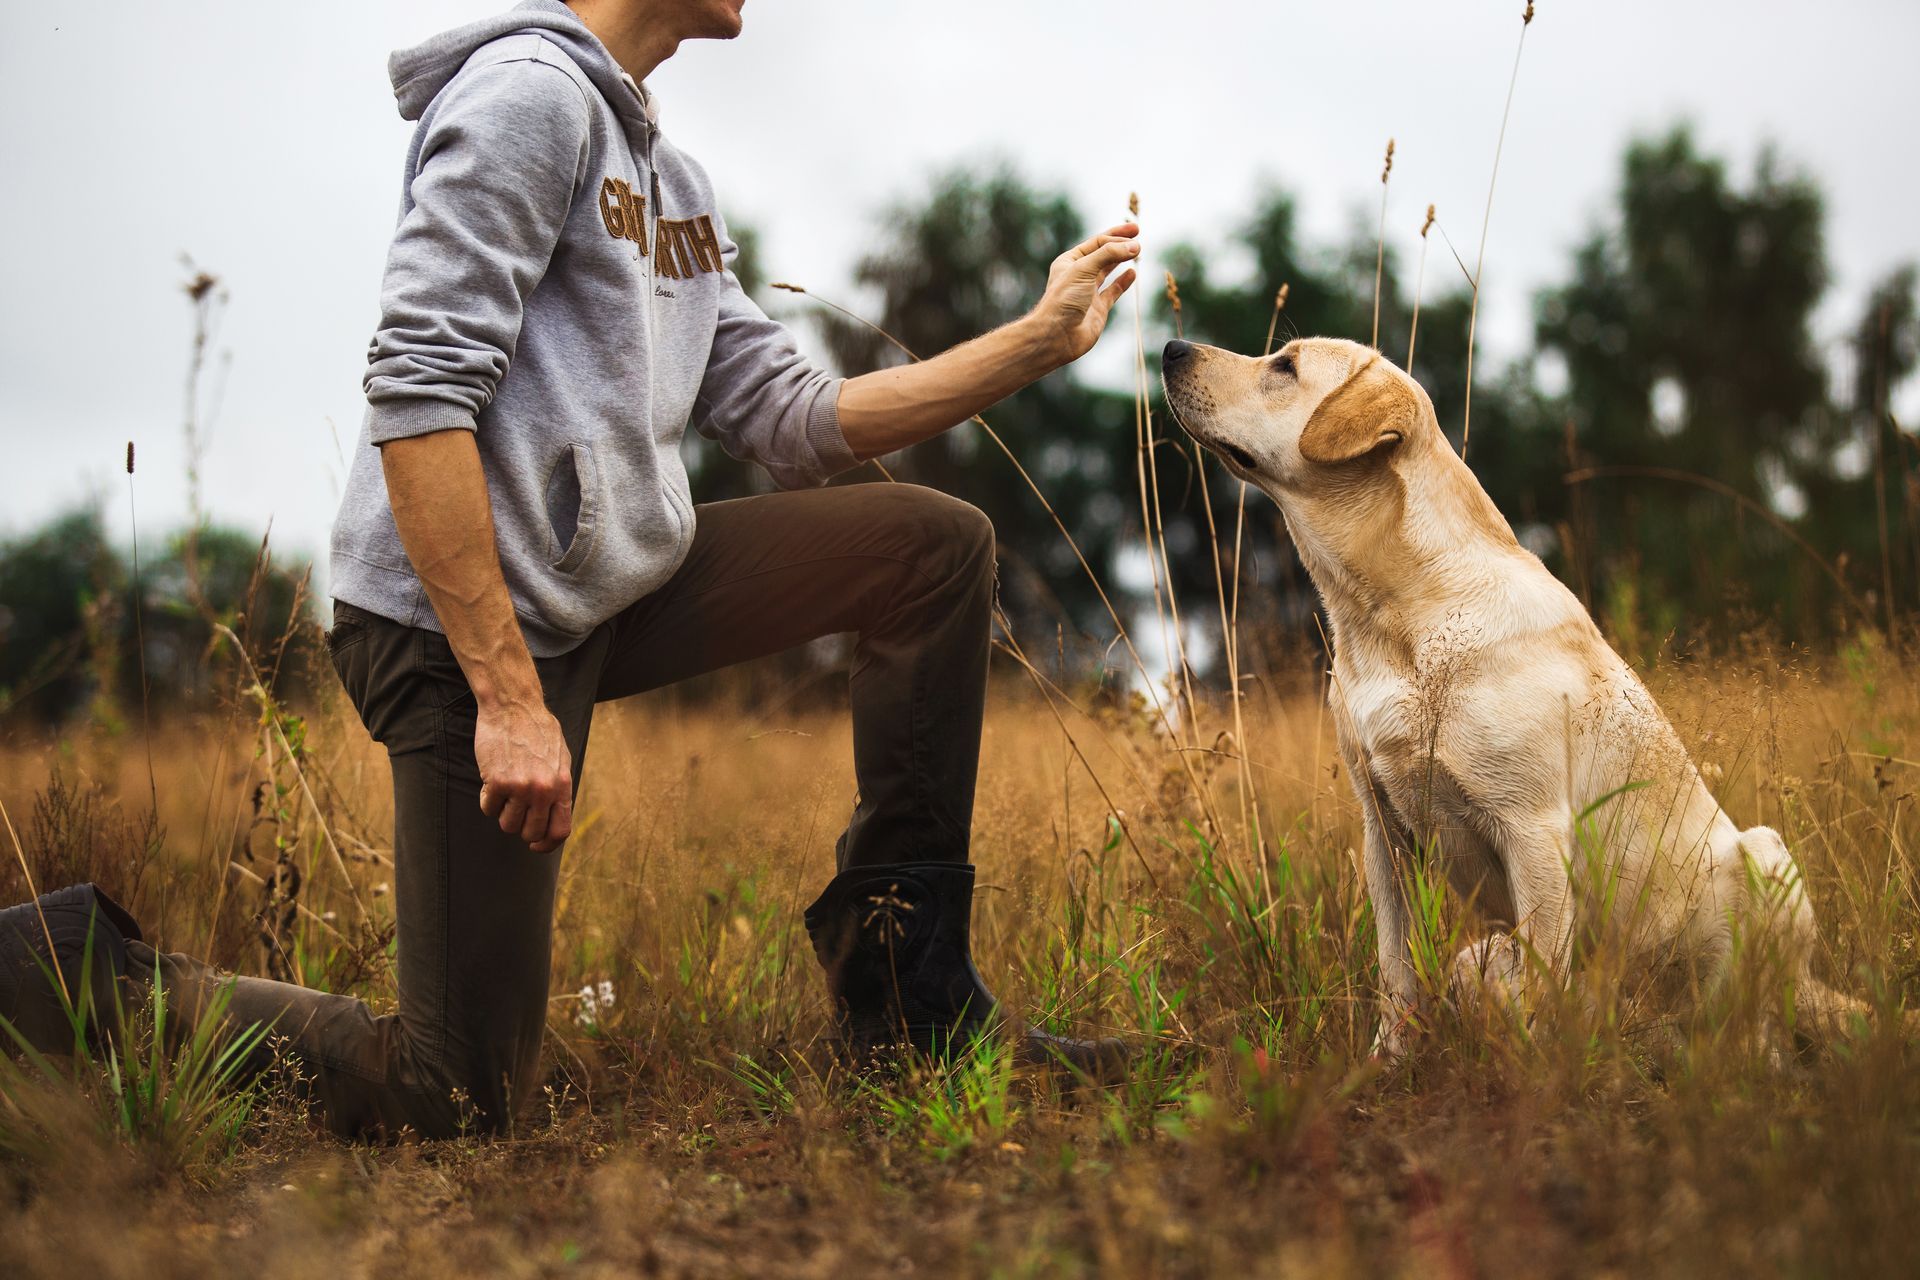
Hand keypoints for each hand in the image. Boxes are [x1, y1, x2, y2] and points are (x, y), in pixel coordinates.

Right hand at [475, 698, 573, 852]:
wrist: (513, 706)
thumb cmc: (536, 730)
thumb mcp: (559, 759)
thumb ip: (558, 788)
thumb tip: (554, 817)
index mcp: (562, 786)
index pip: (560, 831)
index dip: (546, 845)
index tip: (535, 845)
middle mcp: (543, 790)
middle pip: (530, 833)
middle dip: (521, 827)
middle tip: (514, 811)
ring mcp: (520, 788)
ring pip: (507, 824)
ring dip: (503, 812)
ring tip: (505, 789)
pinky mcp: (497, 782)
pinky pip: (488, 808)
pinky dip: (487, 799)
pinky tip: (491, 779)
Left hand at [1029, 222, 1140, 364]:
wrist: (1057, 335)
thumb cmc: (1063, 300)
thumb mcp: (1084, 269)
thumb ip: (1109, 255)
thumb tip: (1134, 246)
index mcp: (1069, 262)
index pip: (1097, 243)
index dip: (1116, 236)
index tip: (1135, 233)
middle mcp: (1079, 275)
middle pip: (1103, 254)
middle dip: (1120, 244)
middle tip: (1137, 233)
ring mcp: (1089, 292)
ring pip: (1108, 271)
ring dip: (1121, 260)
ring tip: (1137, 250)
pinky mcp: (1098, 308)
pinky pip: (1113, 291)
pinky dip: (1123, 282)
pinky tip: (1132, 273)